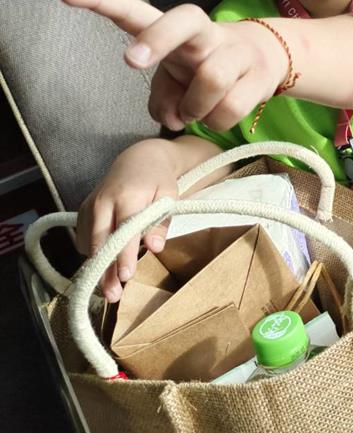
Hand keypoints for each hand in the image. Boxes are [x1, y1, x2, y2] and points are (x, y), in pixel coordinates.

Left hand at [56, 0, 285, 130]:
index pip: (134, 10)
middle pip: (183, 22)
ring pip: (210, 80)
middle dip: (156, 39)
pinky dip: (216, 122)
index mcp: (173, 29)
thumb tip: (173, 118)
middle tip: (132, 61)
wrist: (264, 60)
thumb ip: (163, 100)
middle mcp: (204, 32)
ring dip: (196, 108)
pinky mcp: (258, 73)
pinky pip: (229, 108)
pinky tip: (217, 116)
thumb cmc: (204, 69)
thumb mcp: (173, 83)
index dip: (99, 0)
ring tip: (195, 113)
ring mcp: (235, 50)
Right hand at [75, 139, 178, 301]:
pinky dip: (93, 253)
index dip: (124, 255)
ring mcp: (89, 206)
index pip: (124, 230)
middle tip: (113, 295)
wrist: (138, 159)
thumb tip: (155, 247)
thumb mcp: (169, 196)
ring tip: (110, 287)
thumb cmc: (157, 179)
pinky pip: (83, 239)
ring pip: (88, 244)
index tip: (126, 276)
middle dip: (105, 270)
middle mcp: (102, 202)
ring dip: (98, 266)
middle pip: (99, 241)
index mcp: (128, 196)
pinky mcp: (82, 211)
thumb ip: (161, 222)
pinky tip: (106, 262)